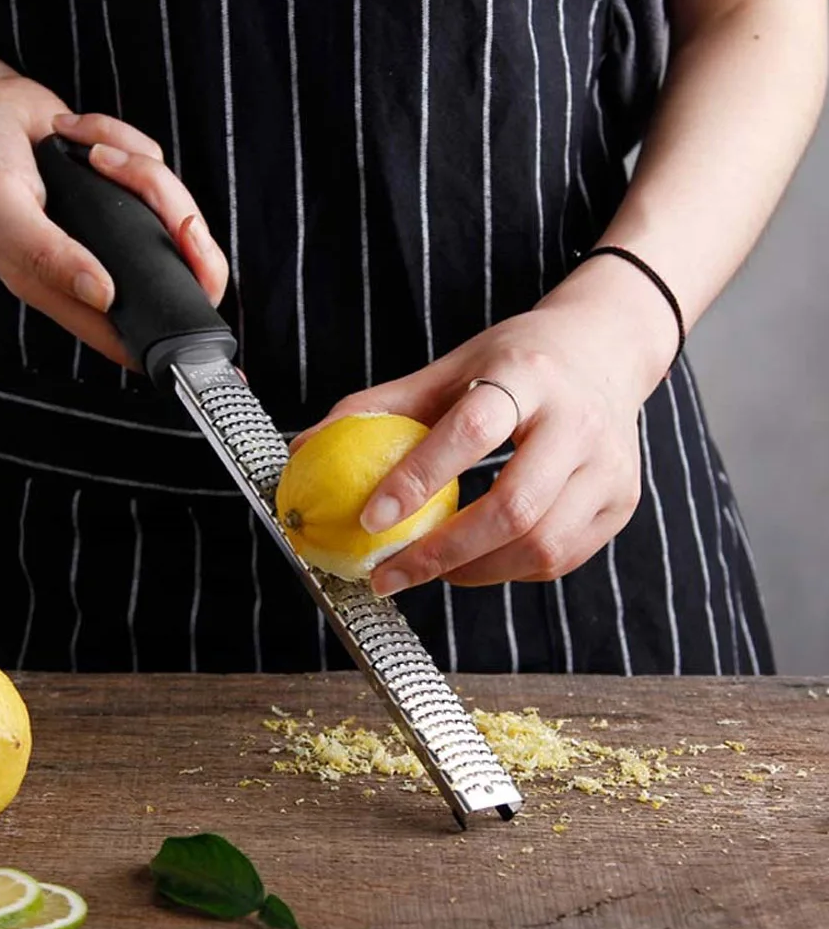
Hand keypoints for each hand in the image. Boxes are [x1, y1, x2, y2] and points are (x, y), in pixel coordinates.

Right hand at [0, 68, 226, 365]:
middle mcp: (98, 265)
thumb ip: (46, 255)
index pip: (131, 338)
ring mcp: (116, 228)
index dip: (171, 337)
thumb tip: (104, 295)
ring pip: (175, 218)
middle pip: (178, 277)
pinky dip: (124, 141)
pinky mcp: (126, 189)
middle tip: (177, 217)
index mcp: (63, 289)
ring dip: (144, 175)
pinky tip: (78, 134)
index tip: (200, 313)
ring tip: (91, 152)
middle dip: (186, 240)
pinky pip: (156, 170)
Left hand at [294, 267, 674, 595]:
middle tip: (387, 575)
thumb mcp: (450, 368)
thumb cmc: (514, 362)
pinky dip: (508, 570)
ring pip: (541, 545)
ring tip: (428, 569)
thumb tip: (307, 448)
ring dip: (473, 571)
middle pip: (514, 506)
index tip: (367, 519)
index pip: (471, 430)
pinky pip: (561, 558)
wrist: (605, 352)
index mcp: (527, 374)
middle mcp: (578, 420)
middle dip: (442, 553)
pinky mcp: (621, 502)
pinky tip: (475, 561)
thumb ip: (382, 407)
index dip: (417, 478)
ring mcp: (610, 466)